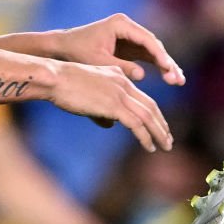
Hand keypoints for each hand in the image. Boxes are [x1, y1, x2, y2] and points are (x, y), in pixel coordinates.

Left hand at [50, 13, 184, 85]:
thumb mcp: (98, 61)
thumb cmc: (75, 52)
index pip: (147, 40)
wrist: (60, 48)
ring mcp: (130, 36)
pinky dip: (157, 66)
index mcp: (121, 24)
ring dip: (166, 65)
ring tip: (178, 81)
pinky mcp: (129, 46)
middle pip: (154, 45)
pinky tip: (169, 78)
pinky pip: (148, 56)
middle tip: (177, 79)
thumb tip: (143, 75)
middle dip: (167, 62)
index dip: (160, 56)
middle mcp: (128, 27)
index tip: (168, 69)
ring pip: (154, 51)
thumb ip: (120, 67)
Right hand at [51, 62, 173, 151]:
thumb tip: (111, 125)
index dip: (154, 114)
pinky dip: (145, 137)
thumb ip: (103, 108)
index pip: (143, 98)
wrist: (54, 78)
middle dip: (161, 125)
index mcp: (120, 77)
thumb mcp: (89, 92)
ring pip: (147, 116)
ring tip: (165, 146)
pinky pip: (136, 124)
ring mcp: (120, 94)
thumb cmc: (64, 86)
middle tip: (168, 139)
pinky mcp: (113, 105)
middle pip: (150, 107)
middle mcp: (124, 84)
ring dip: (159, 133)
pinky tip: (149, 147)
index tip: (160, 127)